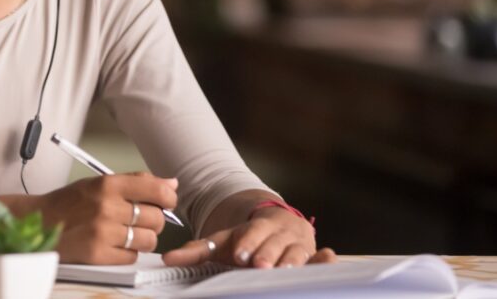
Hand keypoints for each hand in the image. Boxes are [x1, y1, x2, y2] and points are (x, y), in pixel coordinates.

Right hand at [38, 171, 178, 264]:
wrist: (38, 222)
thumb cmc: (68, 203)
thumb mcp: (98, 183)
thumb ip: (136, 182)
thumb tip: (171, 183)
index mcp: (107, 184)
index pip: (156, 189)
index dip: (168, 198)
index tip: (166, 201)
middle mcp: (107, 207)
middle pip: (156, 218)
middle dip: (153, 221)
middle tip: (139, 220)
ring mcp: (103, 232)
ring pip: (148, 240)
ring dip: (142, 239)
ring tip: (126, 234)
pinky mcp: (98, 254)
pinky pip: (132, 257)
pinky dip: (127, 253)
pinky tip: (114, 244)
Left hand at [163, 207, 336, 268]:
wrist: (277, 225)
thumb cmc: (247, 240)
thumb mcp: (223, 242)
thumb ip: (196, 251)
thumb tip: (167, 259)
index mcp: (256, 228)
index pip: (251, 234)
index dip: (248, 243)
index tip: (241, 254)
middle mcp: (279, 233)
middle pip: (274, 244)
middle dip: (268, 255)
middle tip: (260, 266)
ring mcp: (298, 244)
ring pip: (297, 252)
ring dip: (293, 260)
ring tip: (286, 271)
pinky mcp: (313, 255)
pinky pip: (320, 258)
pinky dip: (325, 260)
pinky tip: (329, 258)